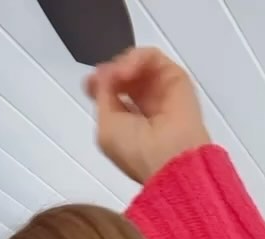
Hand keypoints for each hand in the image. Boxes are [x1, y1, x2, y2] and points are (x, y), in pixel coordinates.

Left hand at [86, 47, 209, 183]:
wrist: (170, 156)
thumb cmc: (136, 150)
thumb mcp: (106, 127)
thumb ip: (101, 96)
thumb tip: (101, 72)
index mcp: (126, 122)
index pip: (111, 93)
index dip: (99, 82)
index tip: (91, 82)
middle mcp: (143, 104)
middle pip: (122, 74)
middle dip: (110, 71)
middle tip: (105, 77)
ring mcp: (159, 89)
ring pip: (136, 62)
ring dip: (122, 65)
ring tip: (119, 76)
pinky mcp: (173, 76)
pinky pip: (152, 56)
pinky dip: (137, 58)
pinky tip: (128, 71)